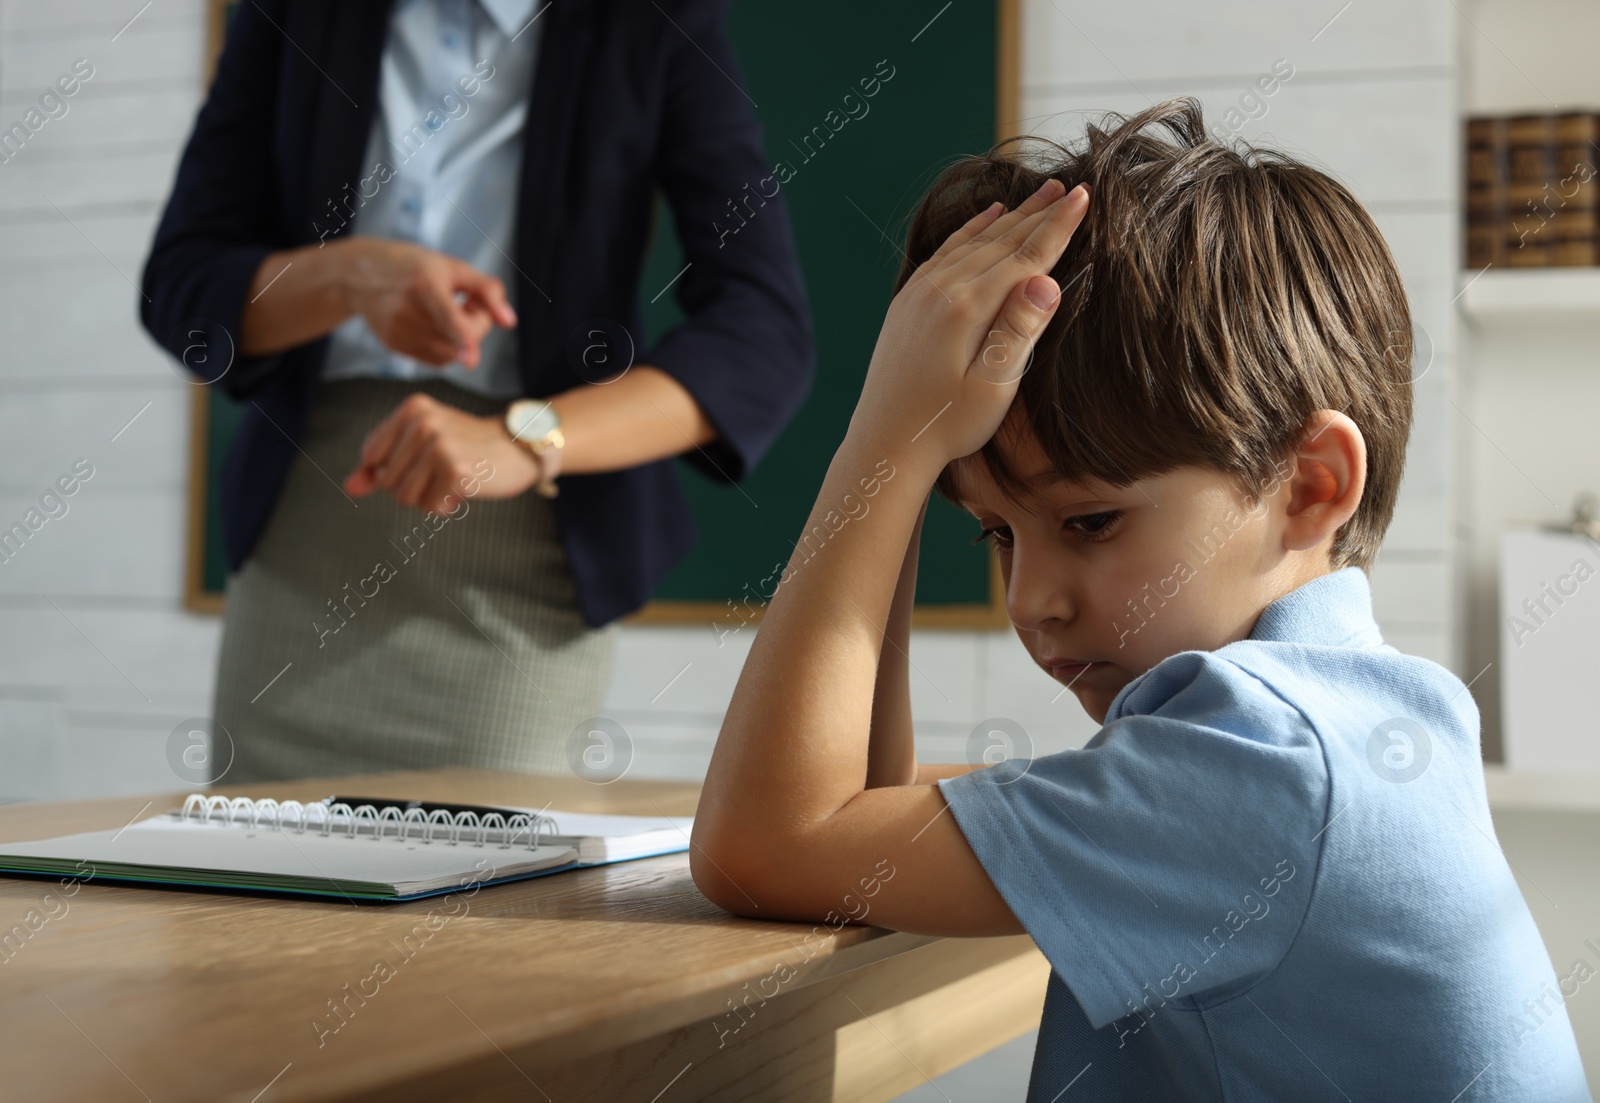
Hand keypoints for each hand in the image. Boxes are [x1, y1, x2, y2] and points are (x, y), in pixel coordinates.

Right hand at [337, 238, 516, 367]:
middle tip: (464, 302)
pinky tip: (431, 323)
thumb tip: (509, 322)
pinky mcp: (394, 346)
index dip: (464, 337)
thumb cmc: (414, 267)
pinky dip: (442, 345)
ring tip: (444, 311)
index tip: (472, 357)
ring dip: (459, 338)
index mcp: (424, 284)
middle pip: (460, 338)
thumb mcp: (453, 267)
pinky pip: (434, 358)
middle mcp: (408, 311)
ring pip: (450, 354)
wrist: (360, 275)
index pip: (449, 317)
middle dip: (475, 324)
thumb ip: (487, 290)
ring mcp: (399, 332)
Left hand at [343, 393, 540, 512]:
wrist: (518, 450)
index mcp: (412, 409)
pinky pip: (429, 506)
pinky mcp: (455, 470)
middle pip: (386, 480)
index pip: (371, 457)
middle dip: (412, 486)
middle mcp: (423, 422)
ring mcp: (439, 445)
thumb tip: (350, 487)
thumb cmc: (467, 449)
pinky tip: (465, 489)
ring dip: (428, 498)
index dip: (392, 470)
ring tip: (452, 480)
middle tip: (444, 470)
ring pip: (404, 496)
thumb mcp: (421, 449)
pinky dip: (445, 505)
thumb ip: (380, 467)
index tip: (423, 460)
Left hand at [849, 177, 1088, 466]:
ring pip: (974, 240)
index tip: (1084, 195)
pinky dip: (971, 230)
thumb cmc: (947, 425)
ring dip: (1009, 216)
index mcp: (968, 308)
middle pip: (1001, 240)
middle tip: (1068, 184)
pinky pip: (946, 251)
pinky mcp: (908, 301)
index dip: (1058, 226)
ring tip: (1037, 194)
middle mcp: (942, 289)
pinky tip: (986, 218)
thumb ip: (1019, 332)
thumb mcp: (993, 388)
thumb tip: (1047, 281)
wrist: (885, 442)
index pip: (1025, 256)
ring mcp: (920, 292)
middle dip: (1038, 212)